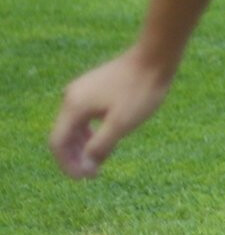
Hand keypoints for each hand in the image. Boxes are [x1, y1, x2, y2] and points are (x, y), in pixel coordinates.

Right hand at [49, 47, 174, 178]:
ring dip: (83, 145)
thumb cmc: (141, 90)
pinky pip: (85, 114)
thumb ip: (99, 147)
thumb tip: (85, 167)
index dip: (68, 165)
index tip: (86, 178)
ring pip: (74, 125)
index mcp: (73, 105)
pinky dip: (91, 130)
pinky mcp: (95, 85)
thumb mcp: (121, 124)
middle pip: (64, 134)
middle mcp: (71, 95)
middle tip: (93, 173)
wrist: (157, 55)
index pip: (57, 143)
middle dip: (75, 157)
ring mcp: (82, 88)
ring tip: (99, 159)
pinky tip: (105, 138)